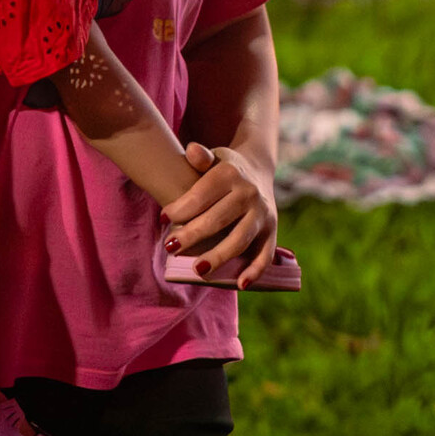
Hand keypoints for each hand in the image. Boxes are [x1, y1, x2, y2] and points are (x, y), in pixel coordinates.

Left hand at [161, 141, 278, 289]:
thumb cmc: (224, 168)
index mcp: (230, 174)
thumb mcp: (213, 157)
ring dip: (218, 257)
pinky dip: (255, 271)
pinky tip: (240, 284)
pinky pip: (265, 254)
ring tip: (197, 270)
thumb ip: (201, 156)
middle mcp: (249, 193)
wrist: (257, 169)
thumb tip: (192, 151)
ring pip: (239, 240)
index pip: (201, 195)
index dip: (180, 209)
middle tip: (170, 247)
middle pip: (217, 220)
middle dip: (191, 236)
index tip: (162, 219)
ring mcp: (263, 213)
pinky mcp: (272, 230)